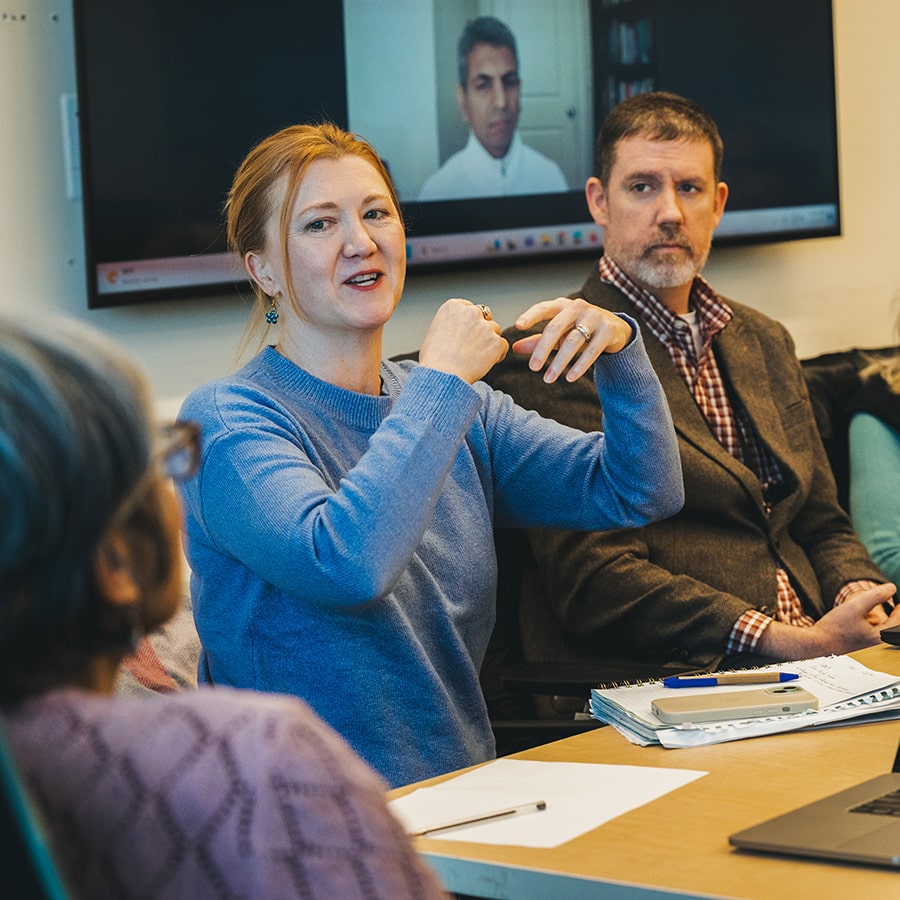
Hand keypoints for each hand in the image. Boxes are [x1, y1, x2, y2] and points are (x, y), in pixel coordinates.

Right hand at [418, 298, 508, 383]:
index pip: (469, 308)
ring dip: (490, 341)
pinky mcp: (496, 342)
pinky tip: (486, 363)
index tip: (466, 333)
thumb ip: (450, 323)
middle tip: (473, 346)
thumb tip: (458, 329)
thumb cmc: (434, 360)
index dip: (470, 322)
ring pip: (495, 330)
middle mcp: (470, 312)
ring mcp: (485, 327)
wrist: (441, 376)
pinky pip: (503, 345)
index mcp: (453, 306)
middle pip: (484, 317)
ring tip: (477, 357)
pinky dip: (498, 354)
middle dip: (481, 329)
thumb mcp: (434, 331)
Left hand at [510, 297, 632, 383]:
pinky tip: (570, 377)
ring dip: (559, 362)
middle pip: (556, 328)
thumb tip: (513, 348)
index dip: (531, 316)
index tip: (518, 326)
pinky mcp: (608, 330)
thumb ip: (537, 340)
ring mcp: (594, 317)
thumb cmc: (579, 329)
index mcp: (562, 306)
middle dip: (543, 349)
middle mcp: (577, 308)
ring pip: (573, 341)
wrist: (615, 328)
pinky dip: (579, 365)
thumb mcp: (559, 333)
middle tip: (533, 368)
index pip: (543, 308)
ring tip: (549, 379)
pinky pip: (591, 350)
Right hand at [758, 582, 899, 658]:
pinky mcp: (858, 644)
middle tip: (894, 604)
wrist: (816, 644)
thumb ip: (875, 596)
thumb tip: (891, 588)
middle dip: (893, 615)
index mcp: (881, 637)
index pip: (899, 622)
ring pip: (881, 629)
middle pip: (892, 627)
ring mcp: (867, 645)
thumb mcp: (855, 606)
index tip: (899, 600)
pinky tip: (859, 616)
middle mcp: (876, 643)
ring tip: (877, 609)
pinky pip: (871, 632)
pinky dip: (870, 622)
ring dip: (881, 618)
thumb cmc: (834, 628)